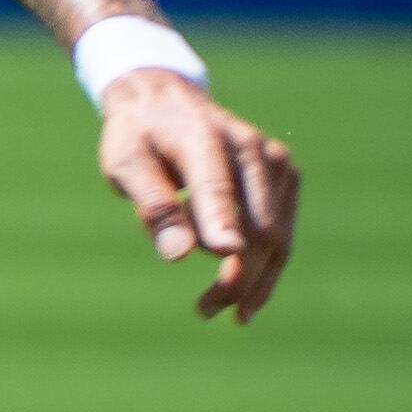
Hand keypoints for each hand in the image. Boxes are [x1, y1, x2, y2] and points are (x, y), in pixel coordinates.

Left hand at [96, 69, 298, 321]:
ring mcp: (274, 161)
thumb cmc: (139, 138)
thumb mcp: (126, 165)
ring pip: (277, 234)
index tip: (226, 259)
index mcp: (204, 141)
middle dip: (236, 276)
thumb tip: (178, 255)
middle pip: (256, 225)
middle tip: (204, 311)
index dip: (222, 226)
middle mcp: (250, 149)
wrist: (166, 101)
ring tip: (215, 309)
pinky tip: (241, 290)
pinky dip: (266, 264)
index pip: (217, 189)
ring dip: (255, 279)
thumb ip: (152, 205)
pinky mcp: (285, 175)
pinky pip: (283, 230)